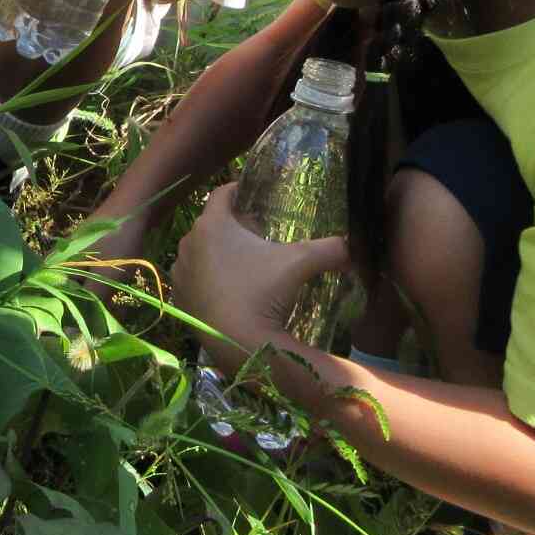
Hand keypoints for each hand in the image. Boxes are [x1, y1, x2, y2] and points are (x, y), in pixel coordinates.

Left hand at [172, 183, 350, 365]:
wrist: (238, 343)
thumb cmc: (264, 293)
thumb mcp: (300, 263)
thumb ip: (330, 248)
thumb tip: (354, 246)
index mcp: (211, 225)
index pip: (221, 194)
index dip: (239, 190)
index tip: (252, 195)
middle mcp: (188, 244)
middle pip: (211, 224)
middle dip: (232, 225)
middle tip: (257, 233)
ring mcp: (180, 273)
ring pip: (200, 252)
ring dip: (218, 253)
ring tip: (245, 263)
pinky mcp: (179, 298)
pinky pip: (194, 279)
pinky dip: (209, 279)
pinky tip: (230, 290)